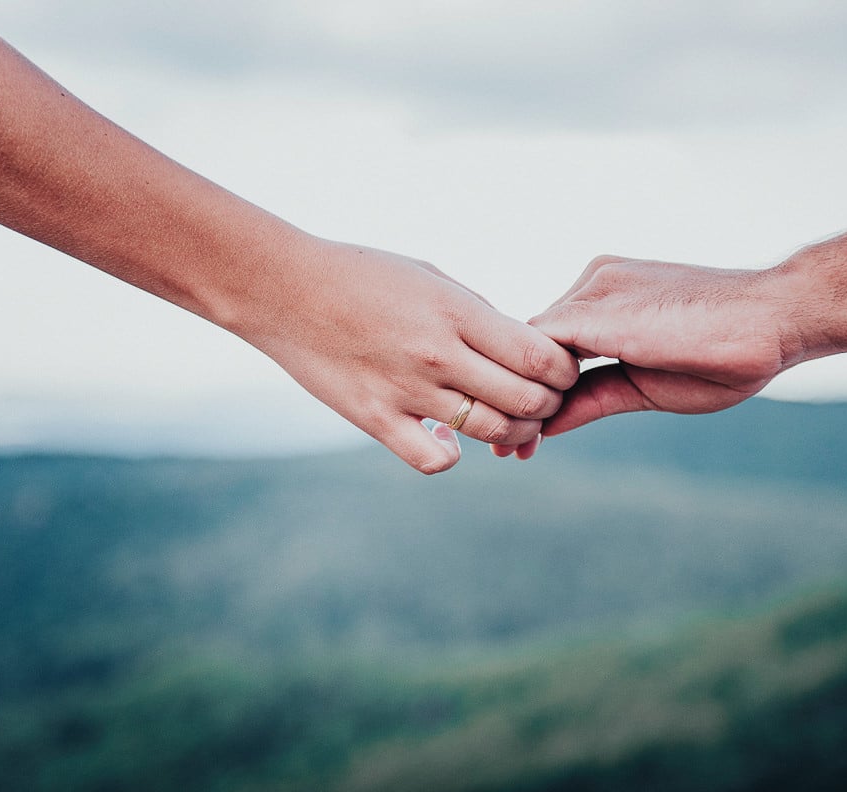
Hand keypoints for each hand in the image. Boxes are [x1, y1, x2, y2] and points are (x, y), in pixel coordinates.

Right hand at [236, 236, 579, 472]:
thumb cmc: (362, 275)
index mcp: (455, 312)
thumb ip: (479, 314)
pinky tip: (449, 438)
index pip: (536, 355)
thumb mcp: (430, 277)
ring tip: (511, 422)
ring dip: (514, 432)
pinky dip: (452, 455)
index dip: (563, 370)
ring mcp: (406, 391)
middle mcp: (436, 354)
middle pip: (525, 400)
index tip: (562, 370)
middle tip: (544, 400)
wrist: (282, 289)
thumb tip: (523, 349)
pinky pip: (434, 460)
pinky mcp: (376, 419)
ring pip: (490, 431)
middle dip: (548, 404)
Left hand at [525, 255, 800, 436]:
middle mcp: (593, 285)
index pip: (551, 342)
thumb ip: (593, 398)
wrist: (778, 318)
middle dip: (518, 398)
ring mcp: (593, 292)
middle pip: (533, 344)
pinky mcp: (597, 310)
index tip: (523, 437)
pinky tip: (532, 430)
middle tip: (503, 451)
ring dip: (519, 399)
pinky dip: (531, 390)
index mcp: (606, 296)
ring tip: (510, 448)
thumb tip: (546, 425)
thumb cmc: (726, 352)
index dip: (536, 390)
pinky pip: (540, 349)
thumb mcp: (645, 385)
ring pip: (529, 346)